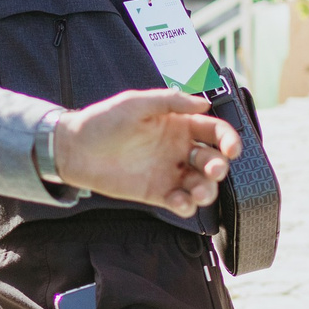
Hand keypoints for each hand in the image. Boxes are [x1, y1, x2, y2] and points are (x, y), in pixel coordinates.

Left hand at [54, 89, 240, 213]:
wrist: (75, 149)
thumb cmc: (104, 120)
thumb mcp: (136, 103)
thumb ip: (170, 102)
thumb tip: (204, 102)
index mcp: (179, 124)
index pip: (214, 131)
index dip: (228, 139)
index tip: (232, 149)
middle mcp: (179, 149)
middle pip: (212, 160)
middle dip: (219, 167)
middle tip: (213, 171)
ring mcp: (169, 172)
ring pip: (201, 185)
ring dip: (207, 190)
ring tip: (198, 193)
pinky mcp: (158, 193)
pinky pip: (181, 203)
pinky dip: (186, 206)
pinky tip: (178, 202)